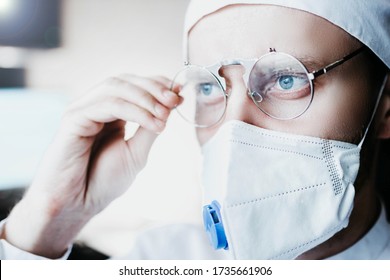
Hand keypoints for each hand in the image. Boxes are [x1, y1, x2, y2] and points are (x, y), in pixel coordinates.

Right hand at [2, 75, 180, 257]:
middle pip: (126, 81)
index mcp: (110, 113)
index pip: (134, 87)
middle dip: (154, 88)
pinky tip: (153, 124)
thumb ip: (150, 128)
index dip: (157, 85)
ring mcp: (83, 110)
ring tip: (165, 114)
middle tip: (175, 100)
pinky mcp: (74, 117)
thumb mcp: (137, 152)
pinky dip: (134, 111)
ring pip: (116, 87)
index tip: (180, 93)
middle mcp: (95, 106)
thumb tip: (170, 106)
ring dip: (146, 98)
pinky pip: (107, 104)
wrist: (78, 203)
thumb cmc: (103, 180)